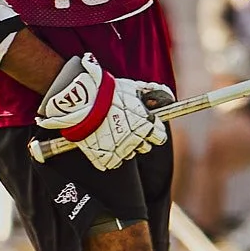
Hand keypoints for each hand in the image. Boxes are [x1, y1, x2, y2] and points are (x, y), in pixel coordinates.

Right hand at [36, 53, 172, 171]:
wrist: (80, 101)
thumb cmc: (108, 92)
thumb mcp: (134, 88)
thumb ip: (153, 93)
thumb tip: (169, 97)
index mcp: (146, 125)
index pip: (160, 137)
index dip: (155, 132)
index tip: (149, 128)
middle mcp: (136, 140)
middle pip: (145, 147)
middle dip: (139, 139)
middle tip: (127, 128)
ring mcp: (120, 150)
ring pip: (129, 154)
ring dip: (124, 146)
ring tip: (112, 133)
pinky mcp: (104, 157)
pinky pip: (112, 163)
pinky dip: (109, 156)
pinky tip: (103, 143)